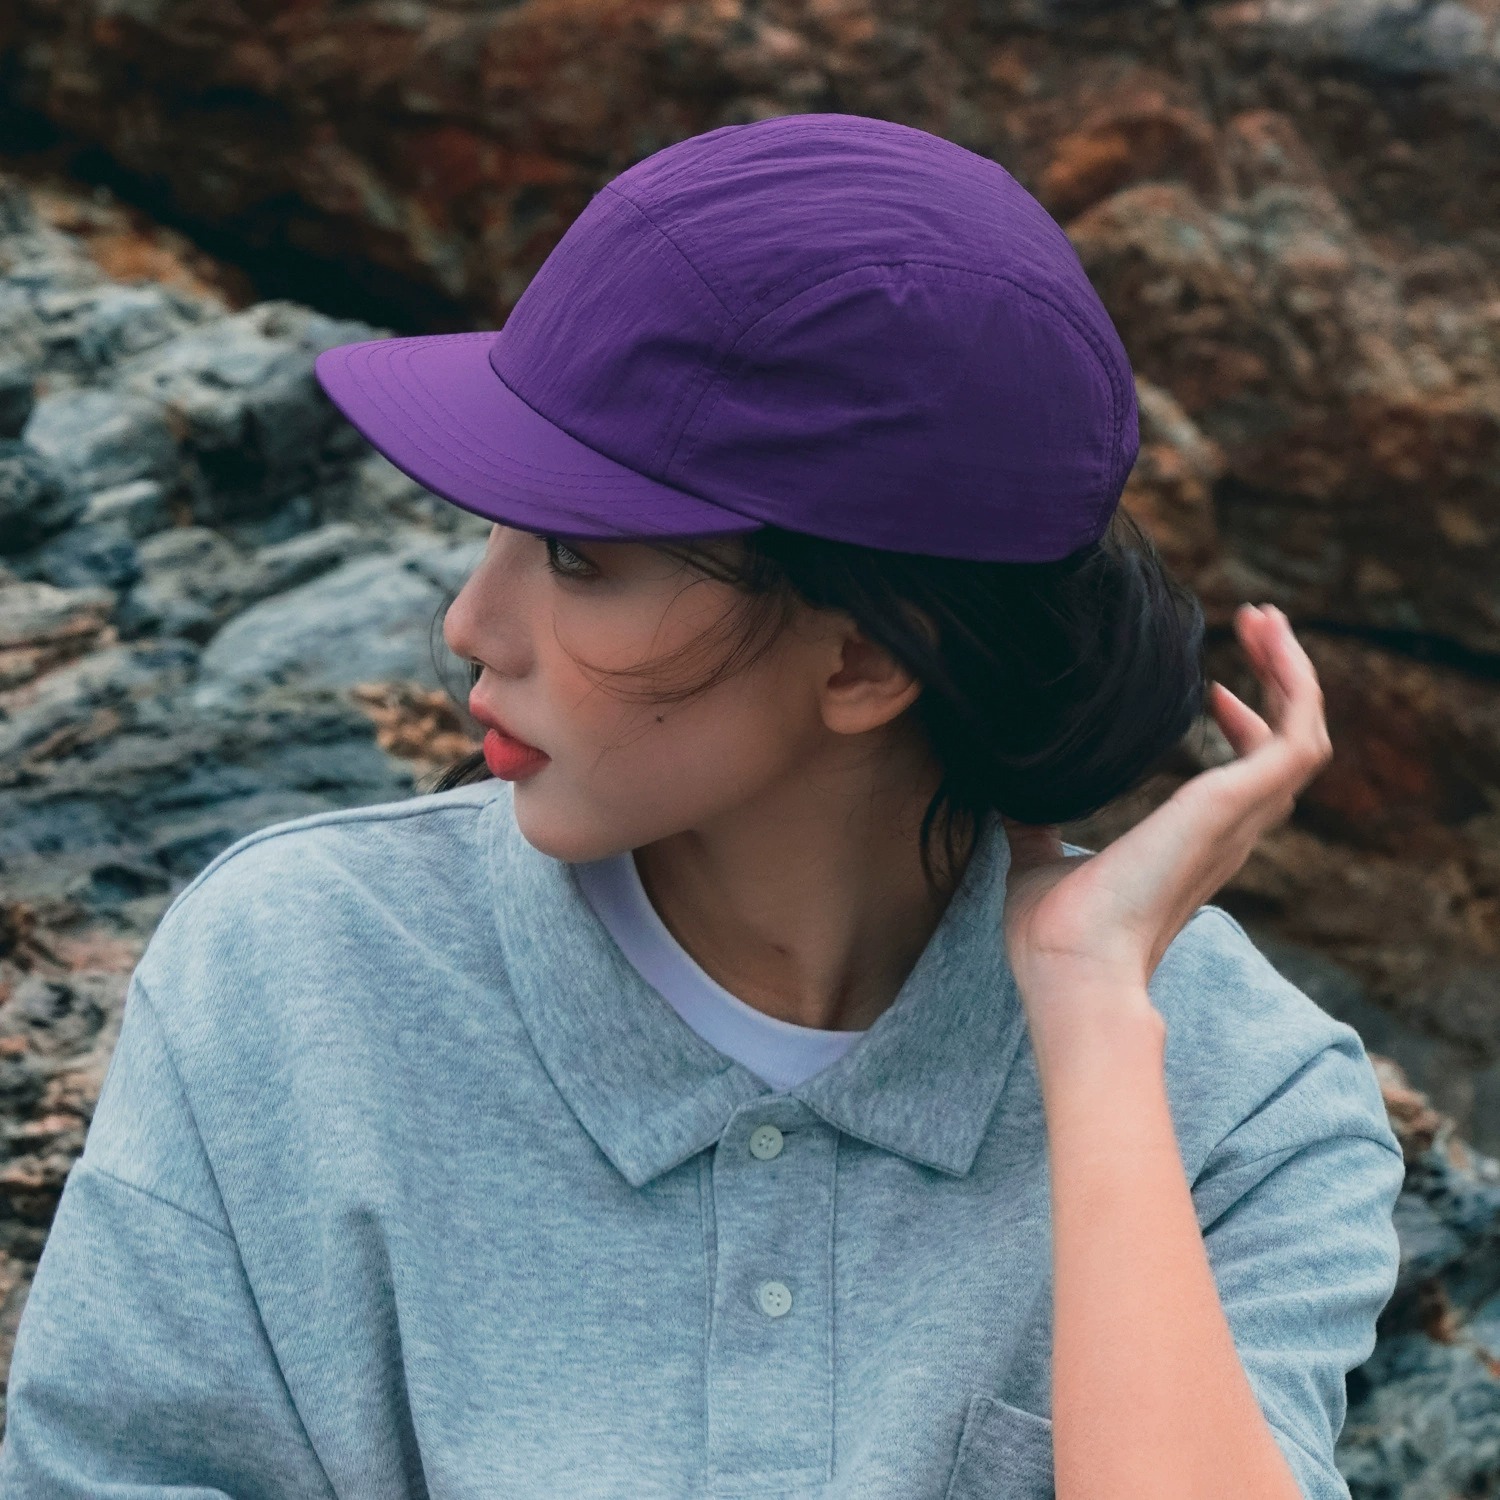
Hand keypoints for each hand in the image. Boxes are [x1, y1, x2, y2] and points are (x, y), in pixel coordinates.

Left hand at [999, 603, 1331, 1044]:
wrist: (1072, 970)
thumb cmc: (1057, 939)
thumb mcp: (1037, 865)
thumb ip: (1034, 831)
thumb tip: (1011, 804)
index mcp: (1191, 847)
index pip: (1242, 782)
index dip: (1238, 730)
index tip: (1210, 690)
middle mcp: (1227, 834)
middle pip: (1285, 750)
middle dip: (1277, 684)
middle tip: (1257, 625)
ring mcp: (1237, 821)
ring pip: (1304, 739)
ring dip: (1292, 674)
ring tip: (1266, 618)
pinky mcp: (1232, 804)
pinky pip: (1297, 740)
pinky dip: (1292, 687)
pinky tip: (1263, 644)